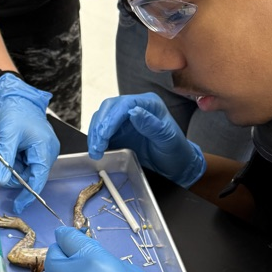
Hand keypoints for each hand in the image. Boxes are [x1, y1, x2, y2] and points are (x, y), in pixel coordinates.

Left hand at [0, 72, 59, 212]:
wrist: (15, 97)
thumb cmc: (15, 112)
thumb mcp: (7, 138)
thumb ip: (4, 162)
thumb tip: (2, 180)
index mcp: (45, 149)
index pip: (38, 179)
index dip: (28, 195)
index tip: (18, 205)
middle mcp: (49, 151)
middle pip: (33, 176)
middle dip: (17, 176)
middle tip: (3, 166)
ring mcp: (44, 150)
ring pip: (29, 170)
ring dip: (16, 167)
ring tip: (7, 151)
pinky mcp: (38, 149)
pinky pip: (28, 162)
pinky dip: (17, 162)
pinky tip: (12, 150)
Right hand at [88, 92, 205, 187]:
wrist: (176, 167)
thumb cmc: (176, 152)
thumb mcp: (167, 139)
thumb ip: (151, 125)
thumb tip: (133, 112)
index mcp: (149, 104)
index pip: (124, 104)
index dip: (111, 118)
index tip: (105, 133)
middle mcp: (135, 108)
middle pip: (109, 108)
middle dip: (100, 126)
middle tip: (97, 144)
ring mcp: (125, 120)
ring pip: (102, 118)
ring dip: (96, 133)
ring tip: (96, 150)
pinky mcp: (118, 132)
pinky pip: (102, 131)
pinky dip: (96, 139)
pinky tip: (97, 149)